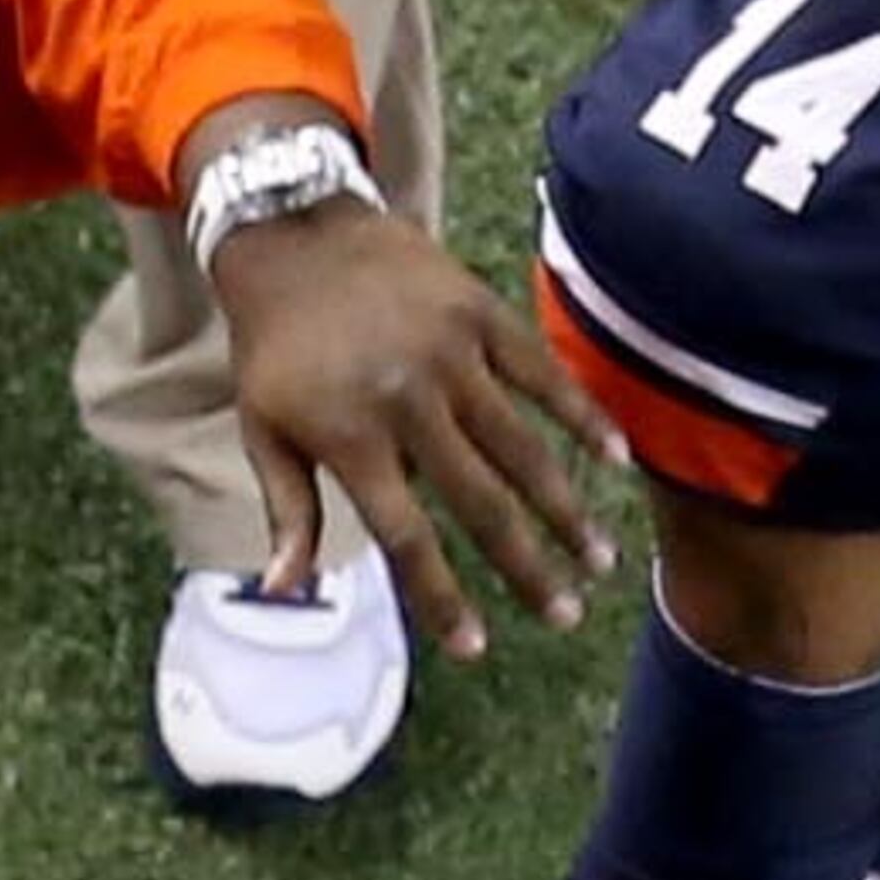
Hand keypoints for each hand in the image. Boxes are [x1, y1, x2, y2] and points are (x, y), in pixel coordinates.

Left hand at [212, 203, 626, 661]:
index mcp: (349, 437)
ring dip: (566, 507)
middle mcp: (406, 400)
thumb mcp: (262, 429)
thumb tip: (285, 594)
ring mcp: (449, 352)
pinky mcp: (477, 310)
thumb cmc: (275, 344)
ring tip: (600, 558)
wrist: (291, 231)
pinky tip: (617, 456)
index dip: (442, 597)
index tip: (477, 648)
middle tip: (567, 616)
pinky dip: (581, 413)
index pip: (407, 537)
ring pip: (520, 446)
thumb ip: (286, 512)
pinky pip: (539, 370)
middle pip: (480, 501)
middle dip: (528, 567)